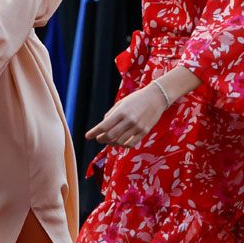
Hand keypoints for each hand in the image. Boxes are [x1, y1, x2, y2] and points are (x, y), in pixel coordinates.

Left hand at [86, 66, 200, 147]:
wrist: (156, 97)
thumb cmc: (136, 99)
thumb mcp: (121, 103)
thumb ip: (112, 114)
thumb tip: (103, 126)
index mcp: (121, 112)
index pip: (104, 126)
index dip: (94, 132)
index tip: (87, 136)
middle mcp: (129, 120)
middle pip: (110, 136)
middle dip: (101, 139)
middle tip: (98, 138)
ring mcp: (137, 127)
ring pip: (120, 141)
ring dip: (112, 143)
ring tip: (109, 140)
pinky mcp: (144, 132)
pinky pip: (131, 143)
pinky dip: (123, 145)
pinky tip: (120, 142)